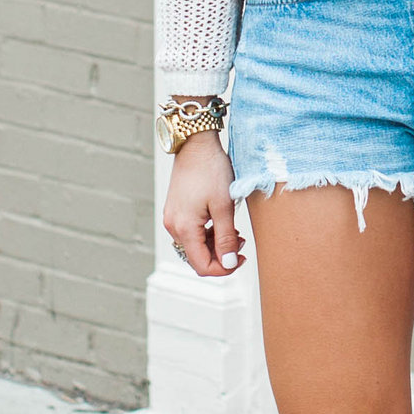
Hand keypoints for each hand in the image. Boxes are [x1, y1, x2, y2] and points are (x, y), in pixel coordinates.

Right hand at [163, 133, 245, 276]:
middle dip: (220, 256)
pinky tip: (221, 223)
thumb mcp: (224, 206)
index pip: (202, 265)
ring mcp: (172, 218)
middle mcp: (173, 226)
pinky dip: (207, 234)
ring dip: (215, 244)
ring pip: (195, 246)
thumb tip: (228, 263)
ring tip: (234, 230)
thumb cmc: (211, 170)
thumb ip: (226, 238)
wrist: (197, 144)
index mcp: (184, 228)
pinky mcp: (176, 211)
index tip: (240, 259)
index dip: (223, 269)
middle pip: (197, 257)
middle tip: (241, 241)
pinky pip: (191, 233)